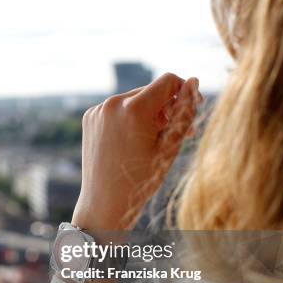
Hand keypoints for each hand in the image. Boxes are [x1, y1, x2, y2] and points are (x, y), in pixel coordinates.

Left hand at [72, 73, 201, 233]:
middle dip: (167, 107)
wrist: (104, 202)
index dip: (184, 92)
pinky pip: (117, 109)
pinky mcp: (89, 118)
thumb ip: (184, 112)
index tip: (192, 110)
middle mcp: (112, 104)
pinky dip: (128, 119)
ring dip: (149, 114)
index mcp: (134, 108)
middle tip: (180, 133)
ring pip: (134, 100)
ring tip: (157, 139)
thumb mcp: (171, 145)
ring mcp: (98, 110)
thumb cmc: (142, 177)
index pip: (168, 81)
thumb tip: (193, 81)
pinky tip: (133, 141)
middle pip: (151, 91)